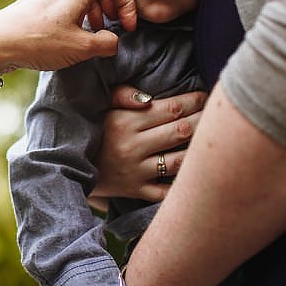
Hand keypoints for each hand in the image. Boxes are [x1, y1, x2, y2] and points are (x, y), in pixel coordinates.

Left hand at [0, 0, 138, 72]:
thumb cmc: (37, 42)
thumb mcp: (81, 48)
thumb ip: (107, 43)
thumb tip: (114, 41)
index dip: (127, 4)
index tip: (128, 27)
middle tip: (110, 20)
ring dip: (92, 4)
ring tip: (93, 28)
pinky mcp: (35, 0)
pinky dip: (75, 8)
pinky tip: (71, 31)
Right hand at [94, 85, 207, 201]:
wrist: (70, 165)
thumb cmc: (93, 131)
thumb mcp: (101, 107)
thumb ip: (122, 95)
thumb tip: (148, 97)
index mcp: (125, 122)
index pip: (170, 108)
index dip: (193, 101)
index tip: (204, 96)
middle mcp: (132, 146)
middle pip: (181, 131)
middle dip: (204, 120)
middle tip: (215, 115)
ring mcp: (135, 171)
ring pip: (179, 161)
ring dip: (198, 150)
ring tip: (210, 140)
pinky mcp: (135, 190)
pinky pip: (167, 190)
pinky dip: (183, 185)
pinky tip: (197, 173)